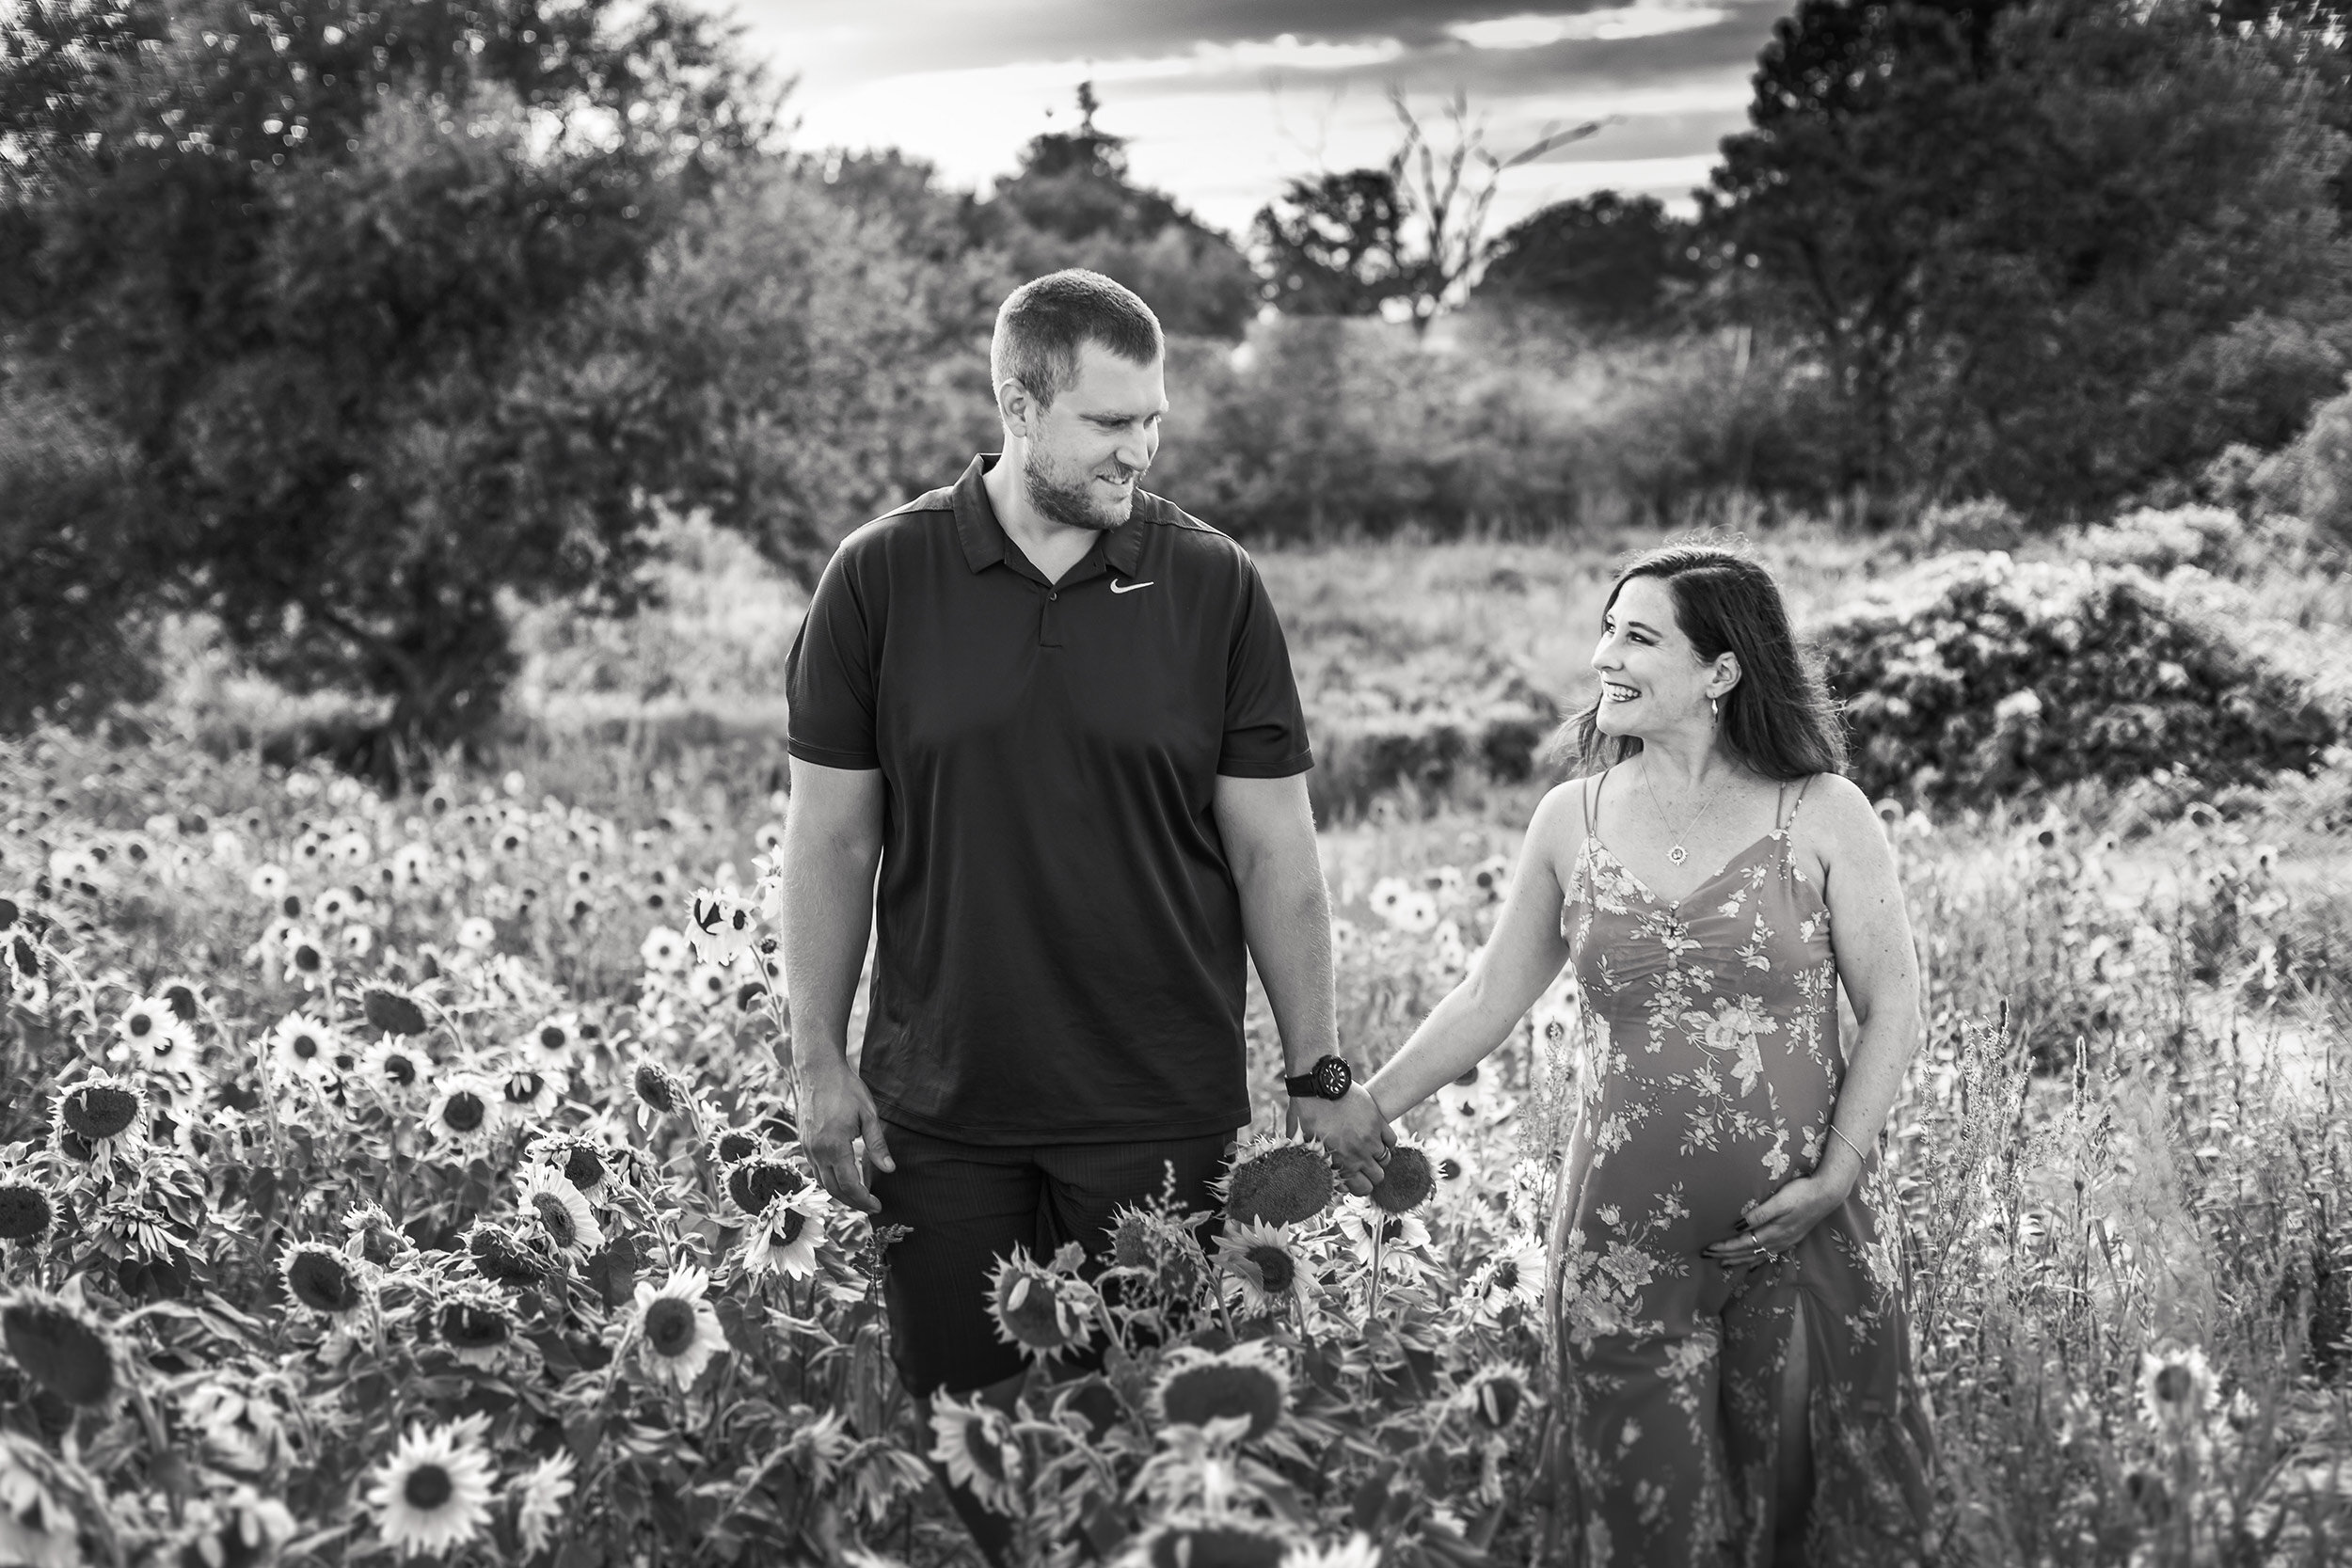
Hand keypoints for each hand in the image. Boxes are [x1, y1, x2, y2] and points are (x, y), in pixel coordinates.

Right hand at [797, 1055, 894, 1214]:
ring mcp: (807, 1147)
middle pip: (834, 1190)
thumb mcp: (868, 1114)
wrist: (818, 1071)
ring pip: (822, 1182)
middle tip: (871, 1206)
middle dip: (853, 1202)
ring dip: (840, 1193)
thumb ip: (877, 1145)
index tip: (877, 1205)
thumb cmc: (846, 1089)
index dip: (864, 1199)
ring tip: (859, 1195)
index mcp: (834, 1146)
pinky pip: (816, 1170)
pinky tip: (843, 1177)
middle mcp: (817, 1151)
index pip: (849, 1185)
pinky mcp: (804, 1142)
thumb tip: (889, 1170)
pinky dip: (829, 1179)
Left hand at [1294, 1086, 1395, 1197]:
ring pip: (1386, 1159)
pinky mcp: (1378, 1121)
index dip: (1358, 1185)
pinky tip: (1376, 1135)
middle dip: (1370, 1173)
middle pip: (1378, 1177)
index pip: (1362, 1190)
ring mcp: (1371, 1138)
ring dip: (1378, 1156)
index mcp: (1341, 1164)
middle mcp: (1359, 1155)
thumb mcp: (1301, 1143)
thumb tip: (1312, 1172)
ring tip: (1368, 1147)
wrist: (1316, 1086)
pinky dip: (1386, 1140)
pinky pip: (1392, 1140)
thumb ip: (1311, 1161)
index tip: (1353, 1175)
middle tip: (1362, 1162)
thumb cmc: (1305, 1113)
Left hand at [1703, 1165, 1855, 1266]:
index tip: (1708, 1248)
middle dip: (1726, 1255)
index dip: (1725, 1247)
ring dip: (1739, 1260)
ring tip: (1723, 1263)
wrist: (1827, 1194)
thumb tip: (1739, 1225)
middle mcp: (1778, 1241)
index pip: (1742, 1243)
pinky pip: (1769, 1255)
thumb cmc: (1801, 1193)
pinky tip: (1751, 1264)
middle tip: (1707, 1256)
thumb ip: (1759, 1214)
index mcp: (1773, 1232)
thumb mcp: (1779, 1201)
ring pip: (1757, 1256)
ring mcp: (1785, 1242)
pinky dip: (1756, 1260)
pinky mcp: (1790, 1238)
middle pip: (1747, 1252)